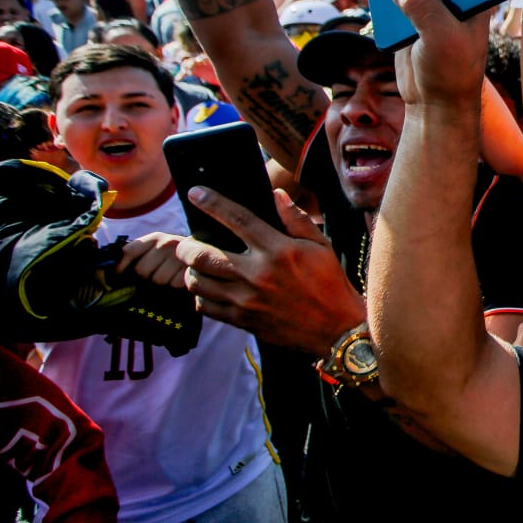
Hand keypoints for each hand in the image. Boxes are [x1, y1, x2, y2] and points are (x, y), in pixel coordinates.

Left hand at [117, 232, 190, 288]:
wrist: (207, 255)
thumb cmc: (175, 256)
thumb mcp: (157, 249)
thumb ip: (137, 254)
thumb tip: (115, 271)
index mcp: (155, 238)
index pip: (129, 251)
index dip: (121, 266)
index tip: (119, 274)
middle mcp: (167, 243)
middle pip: (141, 270)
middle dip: (146, 277)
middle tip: (155, 274)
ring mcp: (180, 256)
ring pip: (157, 280)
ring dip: (161, 282)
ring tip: (170, 276)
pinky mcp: (191, 269)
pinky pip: (172, 285)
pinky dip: (174, 285)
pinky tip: (179, 279)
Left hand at [174, 187, 364, 354]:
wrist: (337, 329)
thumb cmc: (330, 283)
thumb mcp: (321, 246)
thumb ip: (296, 219)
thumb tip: (276, 194)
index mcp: (278, 250)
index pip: (237, 219)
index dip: (212, 203)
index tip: (195, 193)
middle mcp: (257, 274)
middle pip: (202, 255)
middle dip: (186, 247)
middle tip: (186, 244)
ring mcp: (247, 300)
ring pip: (198, 282)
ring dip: (191, 271)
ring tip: (195, 267)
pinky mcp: (243, 320)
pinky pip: (205, 307)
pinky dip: (200, 296)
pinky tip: (208, 290)